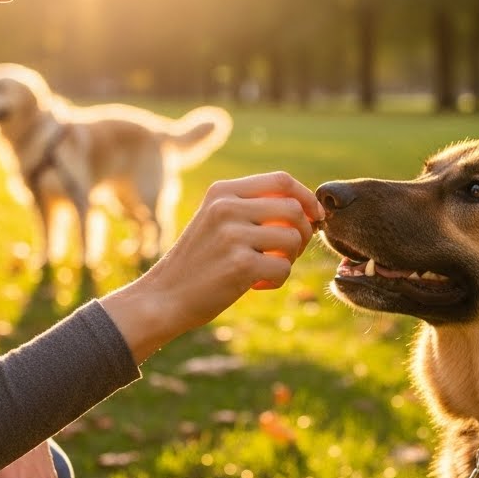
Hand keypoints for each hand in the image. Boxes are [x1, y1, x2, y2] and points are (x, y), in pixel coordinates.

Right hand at [102, 171, 322, 361]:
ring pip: (293, 239)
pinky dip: (277, 280)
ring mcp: (232, 235)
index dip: (307, 197)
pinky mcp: (240, 265)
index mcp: (223, 191)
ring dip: (289, 258)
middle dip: (303, 232)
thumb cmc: (198, 261)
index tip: (315, 216)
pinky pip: (283, 268)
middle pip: (294, 209)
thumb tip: (310, 210)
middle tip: (289, 252)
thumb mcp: (217, 220)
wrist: (163, 297)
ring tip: (266, 268)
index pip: (281, 180)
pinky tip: (255, 284)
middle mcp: (226, 207)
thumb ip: (253, 208)